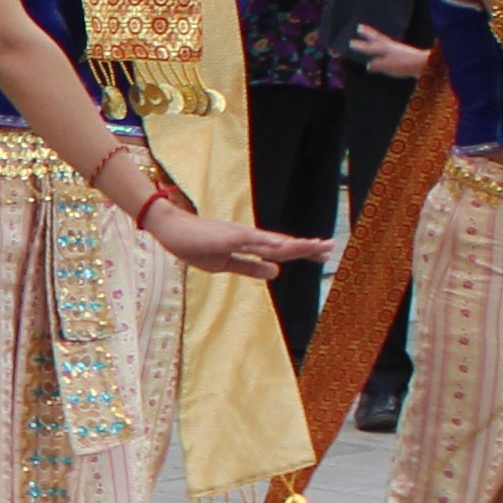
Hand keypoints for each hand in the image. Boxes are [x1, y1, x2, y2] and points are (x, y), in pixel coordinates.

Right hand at [150, 201, 316, 277]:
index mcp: (248, 244)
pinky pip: (253, 241)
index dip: (302, 252)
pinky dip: (270, 243)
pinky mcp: (229, 236)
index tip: (322, 254)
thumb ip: (250, 267)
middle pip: (284, 244)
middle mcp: (250, 236)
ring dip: (297, 244)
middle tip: (332, 247)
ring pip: (274, 242)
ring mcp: (240, 234)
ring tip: (319, 245)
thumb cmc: (193, 245)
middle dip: (308, 247)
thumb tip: (277, 272)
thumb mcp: (224, 264)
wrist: (170, 230)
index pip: (280, 250)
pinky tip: (286, 246)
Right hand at [346, 22, 429, 79]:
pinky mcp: (404, 53)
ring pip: (384, 40)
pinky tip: (386, 49)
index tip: (350, 43)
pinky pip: (390, 46)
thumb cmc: (405, 65)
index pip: (370, 47)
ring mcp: (398, 49)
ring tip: (372, 35)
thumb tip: (369, 65)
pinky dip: (385, 45)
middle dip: (368, 33)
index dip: (360, 46)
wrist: (424, 64)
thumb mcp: (389, 67)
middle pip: (377, 37)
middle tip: (360, 27)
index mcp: (386, 49)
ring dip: (376, 37)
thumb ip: (378, 65)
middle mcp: (391, 46)